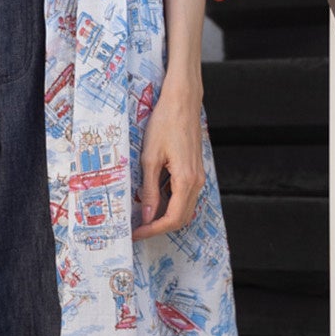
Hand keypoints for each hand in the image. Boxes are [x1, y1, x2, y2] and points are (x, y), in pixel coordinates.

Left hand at [134, 80, 205, 238]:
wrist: (182, 102)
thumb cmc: (165, 124)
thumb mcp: (150, 158)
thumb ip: (149, 190)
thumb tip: (146, 215)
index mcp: (186, 180)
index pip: (172, 218)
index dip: (153, 230)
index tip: (136, 233)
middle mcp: (196, 181)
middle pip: (181, 218)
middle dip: (159, 227)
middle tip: (137, 229)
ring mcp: (198, 176)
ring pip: (184, 208)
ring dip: (164, 216)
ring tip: (141, 216)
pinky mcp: (194, 170)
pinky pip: (184, 195)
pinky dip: (170, 203)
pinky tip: (152, 198)